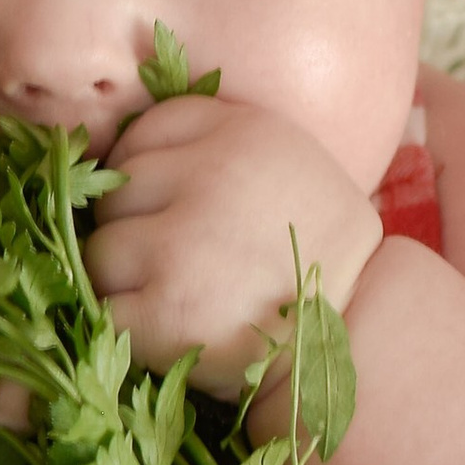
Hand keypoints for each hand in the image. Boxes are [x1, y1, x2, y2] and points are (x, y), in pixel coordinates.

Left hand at [85, 92, 383, 391]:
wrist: (362, 333)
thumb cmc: (316, 254)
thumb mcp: (285, 164)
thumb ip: (216, 149)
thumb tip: (116, 162)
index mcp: (240, 132)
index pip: (146, 131)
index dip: (146, 173)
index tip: (169, 205)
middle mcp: (209, 178)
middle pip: (117, 191)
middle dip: (135, 227)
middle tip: (178, 260)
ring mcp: (181, 245)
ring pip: (101, 250)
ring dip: (125, 279)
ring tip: (174, 296)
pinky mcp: (164, 312)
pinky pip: (106, 308)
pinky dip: (127, 325)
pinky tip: (167, 330)